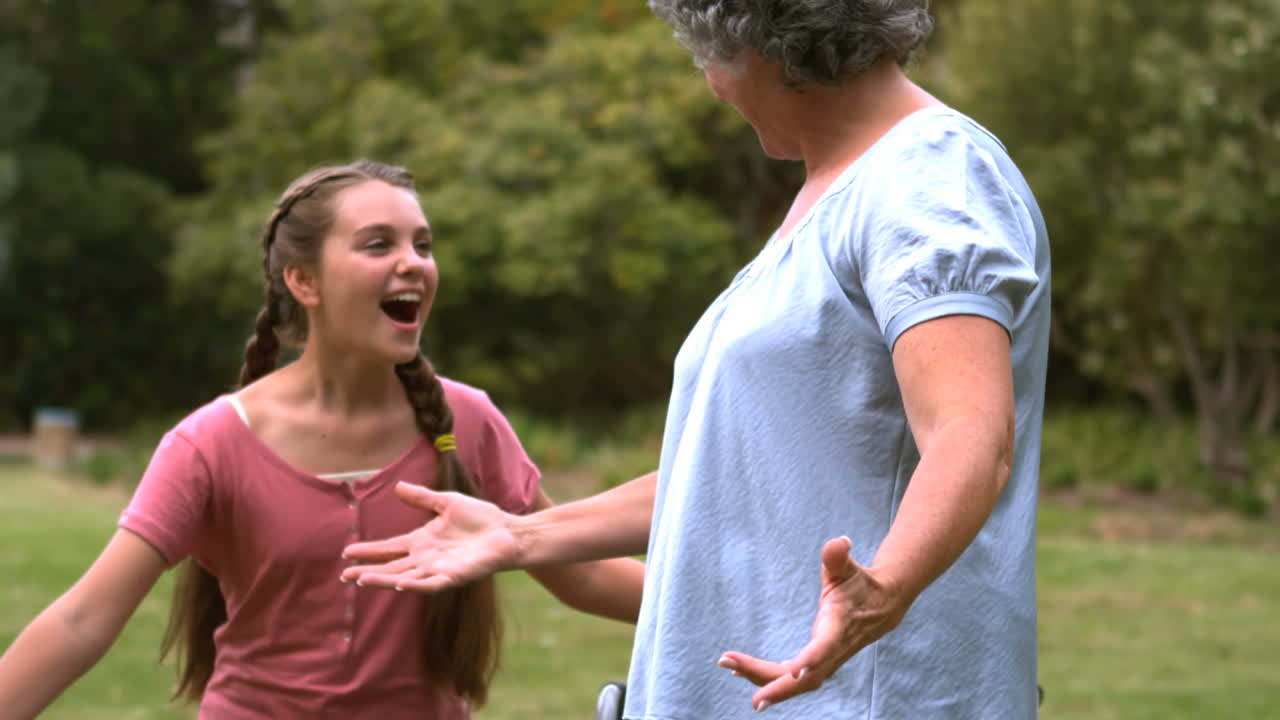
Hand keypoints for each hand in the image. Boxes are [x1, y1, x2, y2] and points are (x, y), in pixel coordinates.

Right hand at [340, 482, 518, 591]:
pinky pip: (432, 583)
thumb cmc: (481, 518)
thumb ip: (422, 497)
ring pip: (406, 578)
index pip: (389, 548)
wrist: (509, 531)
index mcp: (422, 541)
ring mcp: (439, 569)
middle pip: (391, 567)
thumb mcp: (447, 502)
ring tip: (363, 581)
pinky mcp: (455, 576)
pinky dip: (417, 584)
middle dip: (368, 572)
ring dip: (385, 580)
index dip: (369, 551)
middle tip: (345, 576)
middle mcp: (426, 558)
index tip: (347, 553)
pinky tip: (401, 584)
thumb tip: (398, 486)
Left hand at [717, 536, 909, 711]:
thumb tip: (839, 542)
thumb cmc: (860, 585)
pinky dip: (767, 677)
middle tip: (734, 668)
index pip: (826, 647)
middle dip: (772, 681)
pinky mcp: (818, 665)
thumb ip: (838, 557)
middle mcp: (832, 651)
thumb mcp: (848, 568)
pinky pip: (792, 678)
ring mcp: (826, 662)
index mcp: (839, 627)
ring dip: (762, 679)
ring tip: (730, 664)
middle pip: (805, 678)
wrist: (883, 606)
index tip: (794, 670)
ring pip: (795, 683)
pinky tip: (742, 671)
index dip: (812, 660)